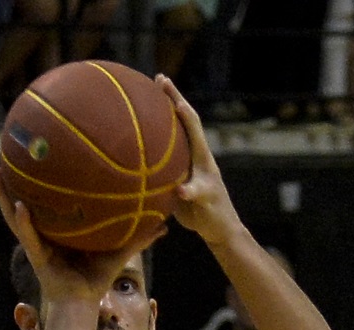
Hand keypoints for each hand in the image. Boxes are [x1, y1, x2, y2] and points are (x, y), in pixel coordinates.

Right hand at [0, 168, 157, 306]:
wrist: (83, 305)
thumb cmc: (96, 280)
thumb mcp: (118, 253)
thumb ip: (138, 238)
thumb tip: (164, 224)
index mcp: (56, 230)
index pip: (45, 200)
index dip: (38, 180)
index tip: (38, 155)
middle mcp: (42, 234)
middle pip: (22, 201)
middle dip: (13, 180)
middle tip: (6, 155)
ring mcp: (35, 244)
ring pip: (14, 215)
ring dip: (3, 195)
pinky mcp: (36, 256)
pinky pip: (28, 236)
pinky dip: (24, 222)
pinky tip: (20, 206)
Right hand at [156, 76, 243, 247]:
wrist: (217, 227)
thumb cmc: (216, 214)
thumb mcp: (206, 203)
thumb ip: (195, 194)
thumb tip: (182, 191)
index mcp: (203, 156)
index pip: (192, 124)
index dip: (181, 107)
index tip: (167, 89)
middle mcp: (194, 154)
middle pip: (183, 120)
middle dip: (172, 99)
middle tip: (158, 78)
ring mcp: (185, 163)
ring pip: (171, 135)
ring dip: (160, 116)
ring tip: (146, 97)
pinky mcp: (176, 175)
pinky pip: (161, 154)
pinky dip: (150, 143)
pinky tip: (136, 137)